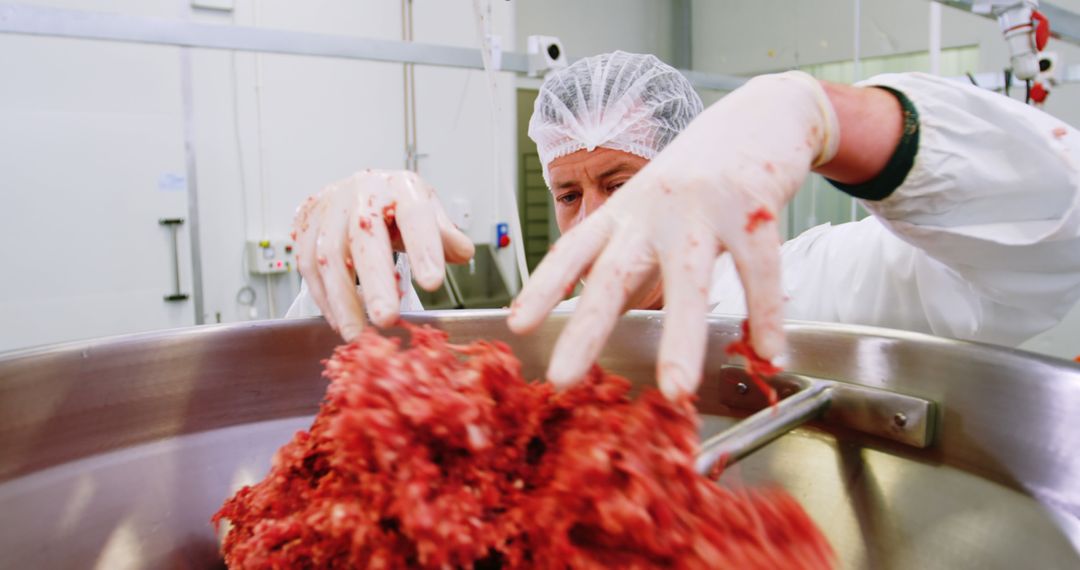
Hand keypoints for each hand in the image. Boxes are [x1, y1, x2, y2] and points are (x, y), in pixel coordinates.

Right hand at [293, 170, 473, 339]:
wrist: (356, 189)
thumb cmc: (396, 206)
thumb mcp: (428, 212)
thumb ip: (445, 235)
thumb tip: (463, 252)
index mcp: (401, 187)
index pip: (415, 215)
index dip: (424, 248)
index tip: (433, 284)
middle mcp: (362, 192)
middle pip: (365, 237)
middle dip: (376, 282)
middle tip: (387, 318)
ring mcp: (330, 209)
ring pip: (330, 255)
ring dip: (343, 299)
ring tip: (358, 334)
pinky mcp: (306, 227)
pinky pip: (309, 266)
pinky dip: (324, 297)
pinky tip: (340, 320)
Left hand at [508, 71, 838, 398]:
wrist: (764, 113)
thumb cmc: (700, 172)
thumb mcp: (651, 208)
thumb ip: (633, 260)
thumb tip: (608, 314)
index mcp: (624, 212)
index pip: (573, 250)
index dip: (543, 287)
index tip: (518, 325)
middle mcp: (654, 209)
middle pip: (615, 273)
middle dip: (586, 328)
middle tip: (563, 378)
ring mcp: (703, 206)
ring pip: (690, 277)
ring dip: (682, 337)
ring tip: (675, 389)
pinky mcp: (754, 205)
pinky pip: (760, 268)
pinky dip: (766, 314)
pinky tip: (768, 354)